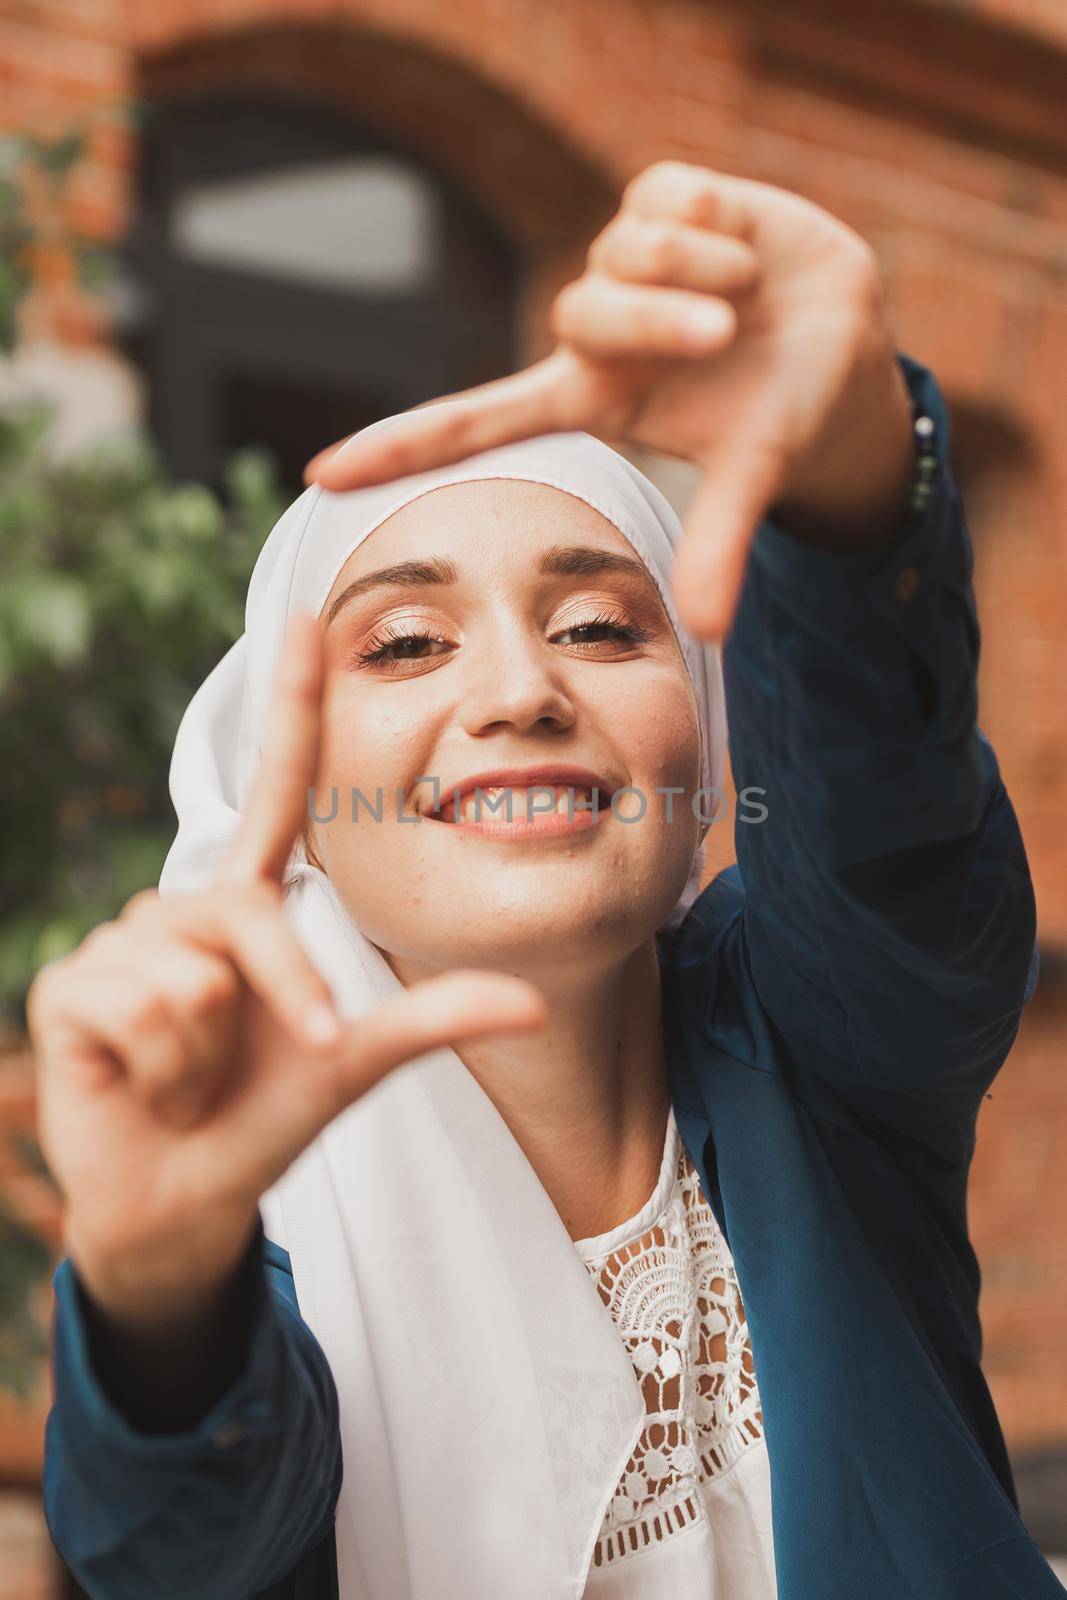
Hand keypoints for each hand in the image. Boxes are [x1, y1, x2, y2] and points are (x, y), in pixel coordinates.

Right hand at [28, 613, 545, 1330]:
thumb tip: (533, 999)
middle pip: (253, 926)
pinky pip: (144, 1010)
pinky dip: (162, 1068)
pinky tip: (142, 1080)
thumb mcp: (355, 1061)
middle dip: (279, 1008)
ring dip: (209, 1053)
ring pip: (197, 979)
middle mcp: (188, 907)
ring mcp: (123, 941)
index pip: (276, 791)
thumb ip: (432, 1020)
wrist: (184, 1195)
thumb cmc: (268, 1113)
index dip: (291, 706)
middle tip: (250, 1067)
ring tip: (190, 1074)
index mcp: (253, 905)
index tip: (308, 616)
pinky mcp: (71, 987)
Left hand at [304, 161, 913, 638]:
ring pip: (628, 249)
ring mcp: (624, 260)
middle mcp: (593, 328)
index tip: (319, 475)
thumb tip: (712, 634)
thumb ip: (719, 545)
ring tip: (743, 301)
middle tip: (724, 336)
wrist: (846, 338)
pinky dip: (720, 229)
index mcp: (592, 396)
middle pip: (582, 311)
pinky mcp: (663, 197)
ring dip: (700, 276)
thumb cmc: (781, 413)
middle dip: (660, 323)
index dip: (401, 448)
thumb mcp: (749, 476)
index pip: (476, 422)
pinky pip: (670, 200)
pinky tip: (743, 251)